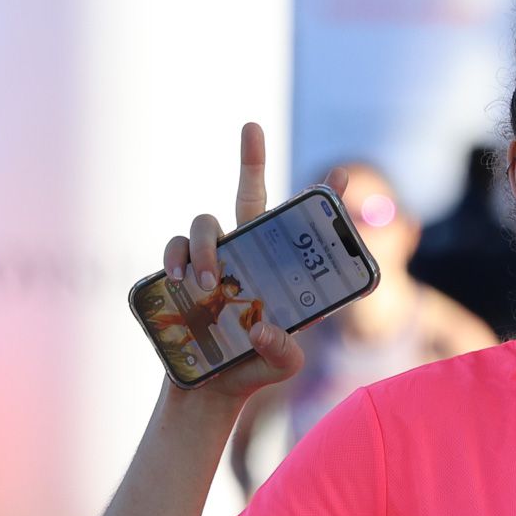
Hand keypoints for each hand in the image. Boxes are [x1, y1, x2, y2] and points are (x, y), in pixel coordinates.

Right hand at [159, 123, 349, 399]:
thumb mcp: (282, 365)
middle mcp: (249, 257)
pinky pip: (174, 247)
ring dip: (206, 248)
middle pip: (249, 196)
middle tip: (252, 126)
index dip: (323, 198)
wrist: (207, 390)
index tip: (341, 171)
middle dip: (251, 158)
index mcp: (283, 272)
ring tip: (207, 285)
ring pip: (208, 223)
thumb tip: (261, 326)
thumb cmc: (252, 371)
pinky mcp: (180, 271)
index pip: (305, 229)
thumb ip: (283, 350)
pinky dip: (175, 258)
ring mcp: (214, 261)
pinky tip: (180, 281)